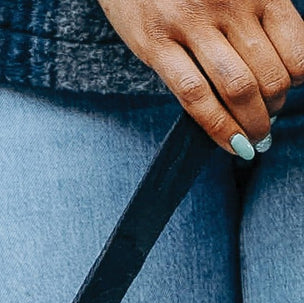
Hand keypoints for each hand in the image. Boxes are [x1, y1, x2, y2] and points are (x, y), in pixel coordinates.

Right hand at [98, 0, 303, 154]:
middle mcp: (231, 4)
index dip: (297, 80)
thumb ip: (253, 17)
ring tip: (252, 139)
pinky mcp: (156, 45)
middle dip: (274, 108)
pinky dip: (218, 128)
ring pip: (237, 88)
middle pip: (269, 73)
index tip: (288, 93)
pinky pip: (194, 96)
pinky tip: (230, 144)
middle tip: (267, 121)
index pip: (295, 47)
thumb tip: (272, 69)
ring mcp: (193, 24)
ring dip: (251, 124)